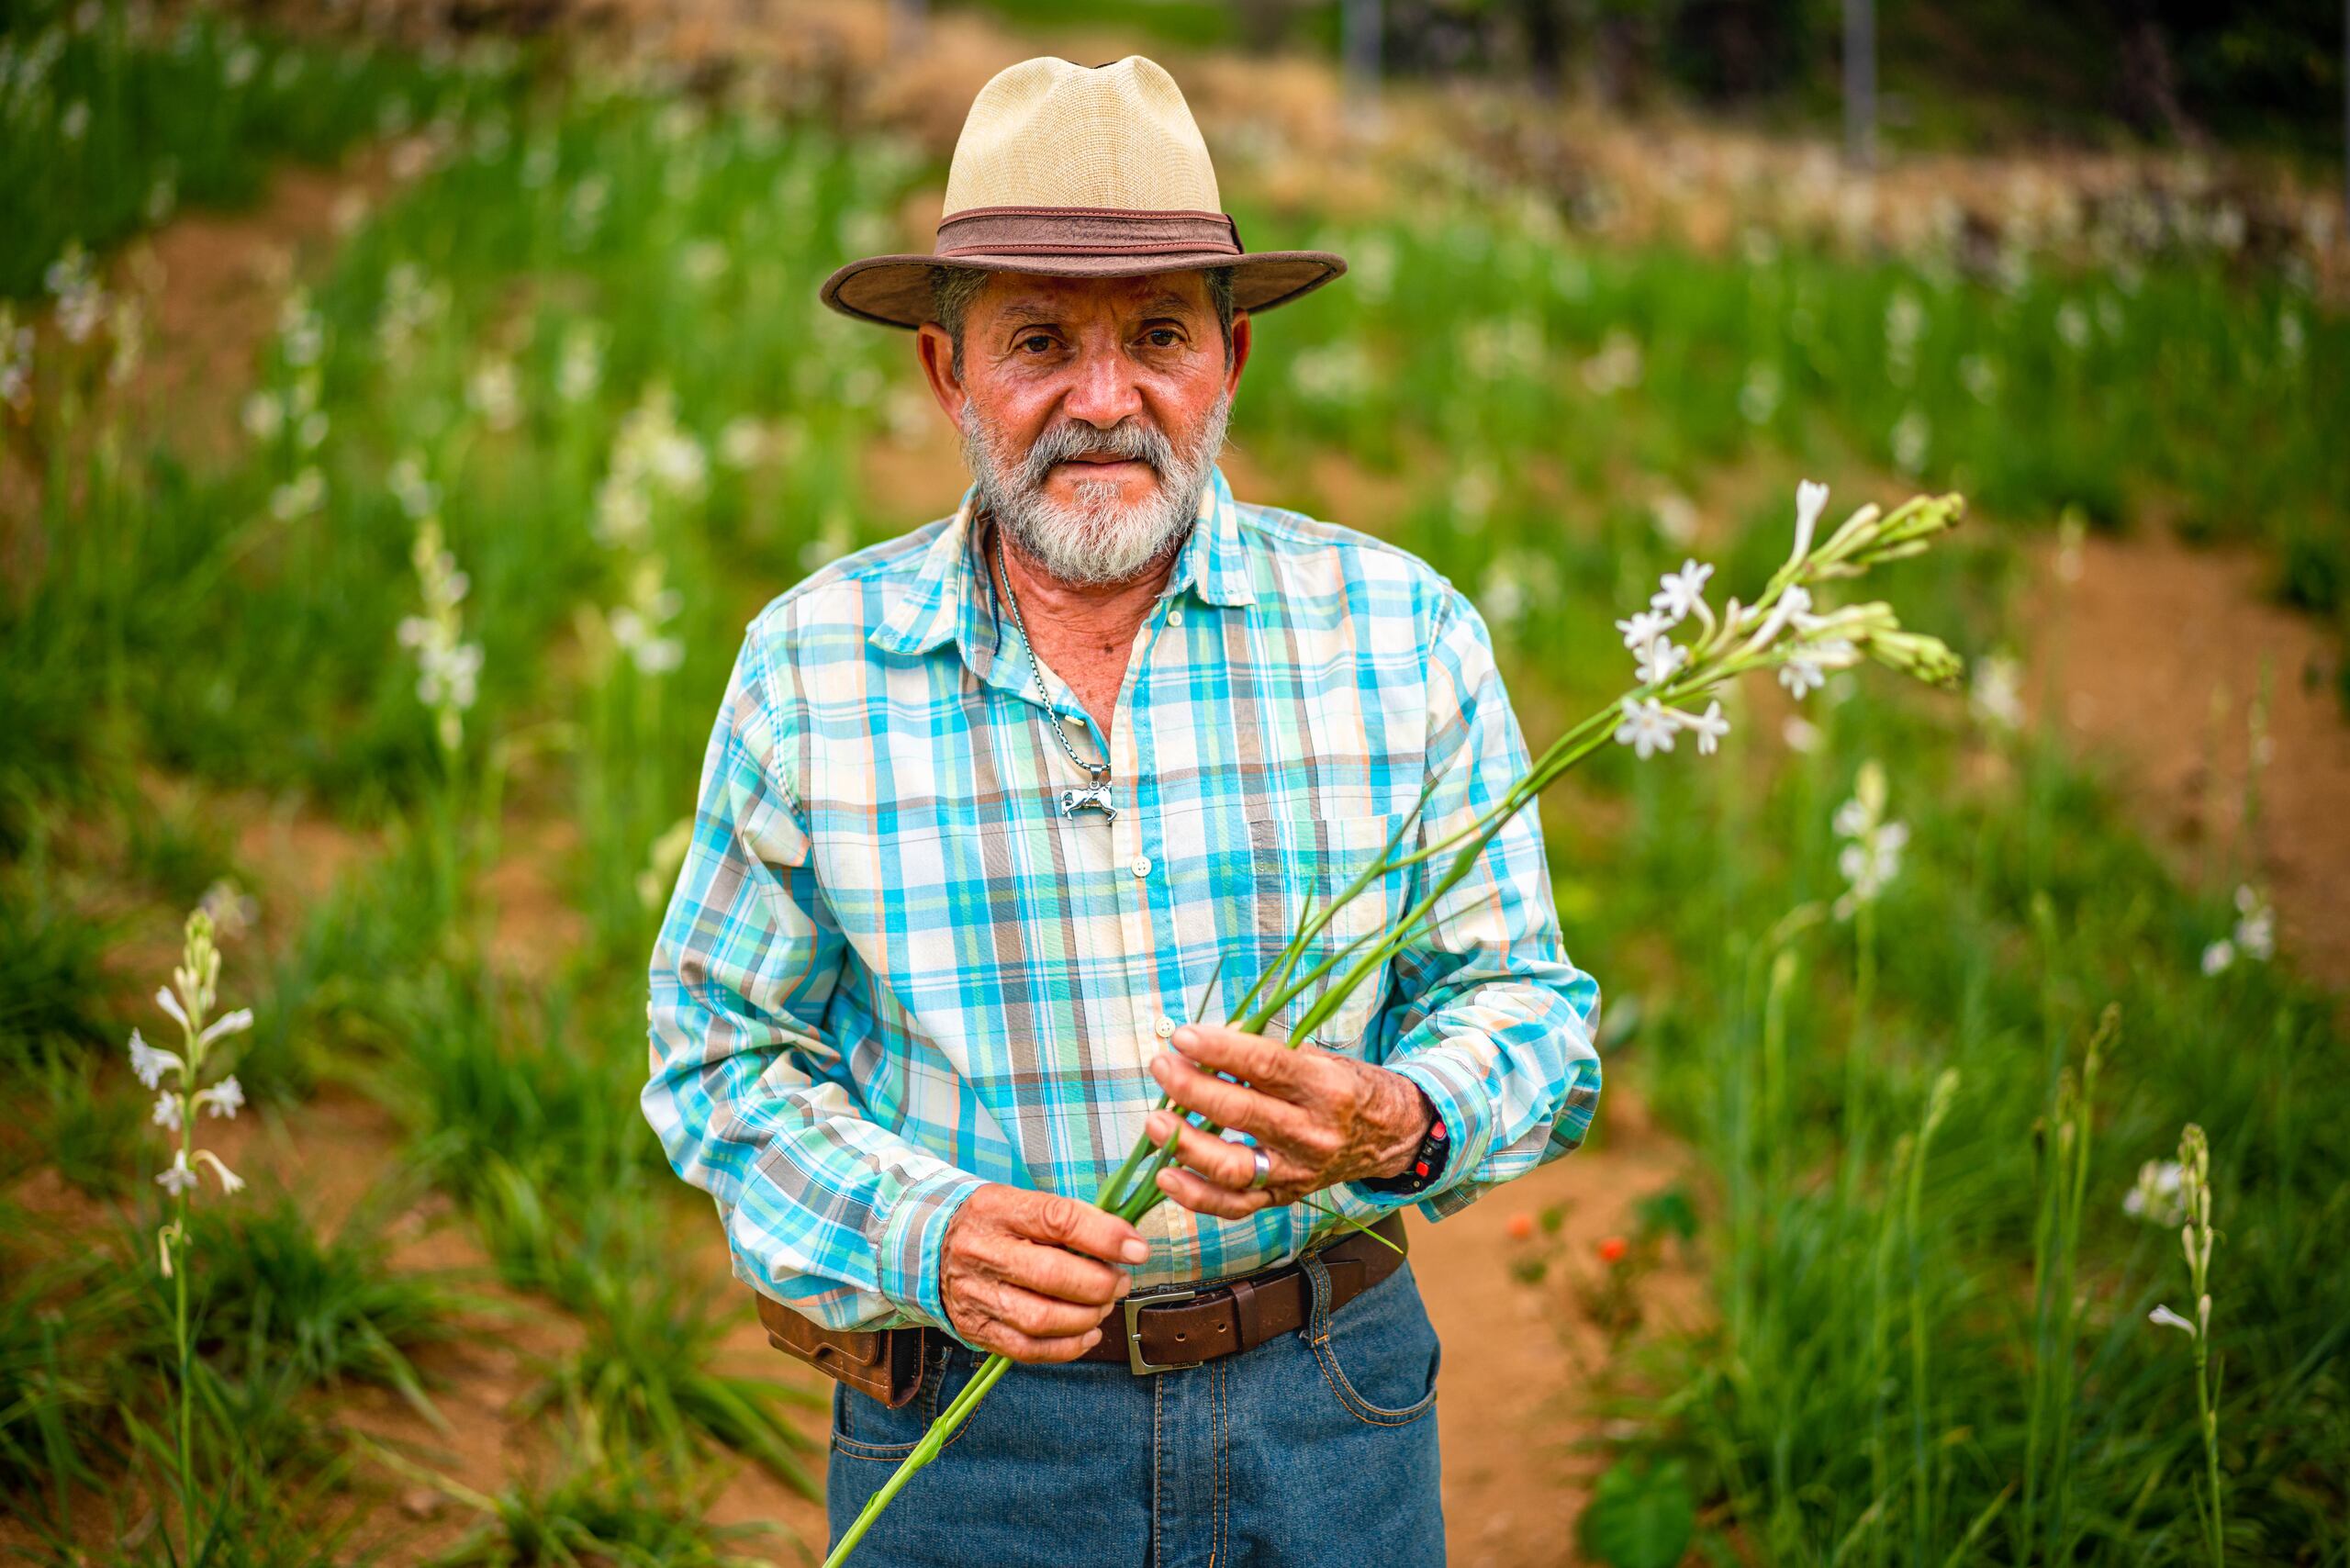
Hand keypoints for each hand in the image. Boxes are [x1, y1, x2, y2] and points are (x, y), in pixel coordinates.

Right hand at [939, 1183, 1147, 1363]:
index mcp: (998, 1210)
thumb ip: (1066, 1218)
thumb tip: (1123, 1242)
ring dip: (1086, 1317)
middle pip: (1051, 1275)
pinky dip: (1067, 1347)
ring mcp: (977, 1295)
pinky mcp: (977, 1329)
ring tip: (1103, 1306)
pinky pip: (1028, 1349)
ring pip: (1041, 1319)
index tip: (1137, 1249)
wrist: (928, 1247)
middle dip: (1100, 1284)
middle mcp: (983, 1252)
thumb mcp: (1019, 1201)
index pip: (1057, 1220)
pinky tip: (1088, 1334)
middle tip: (1120, 1281)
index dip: (1105, 1236)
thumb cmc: (991, 1224)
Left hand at [1142, 1022, 1430, 1219]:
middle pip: (1243, 1114)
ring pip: (1234, 1168)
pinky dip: (1196, 1196)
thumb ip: (1264, 1049)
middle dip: (1193, 1089)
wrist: (1389, 1136)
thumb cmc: (1345, 1085)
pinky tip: (1165, 1174)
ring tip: (1154, 1120)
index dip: (1221, 1050)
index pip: (1266, 1066)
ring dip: (1187, 1144)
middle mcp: (1314, 1134)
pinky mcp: (1284, 1198)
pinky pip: (1235, 1206)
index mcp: (1326, 1088)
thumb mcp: (1318, 1057)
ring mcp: (1298, 1173)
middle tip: (1162, 1067)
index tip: (1183, 1036)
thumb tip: (1205, 1042)